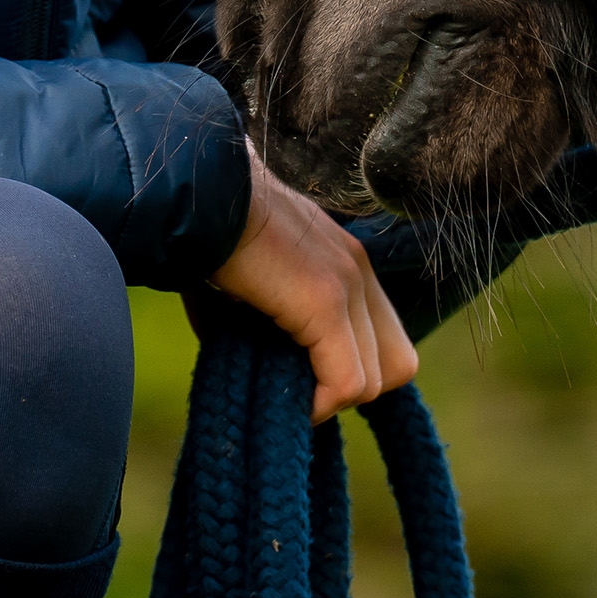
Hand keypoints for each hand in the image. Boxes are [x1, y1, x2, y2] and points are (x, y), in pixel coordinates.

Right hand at [200, 147, 419, 420]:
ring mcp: (348, 284)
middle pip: (397, 364)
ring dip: (331, 399)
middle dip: (350, 389)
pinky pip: (346, 381)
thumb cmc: (209, 240)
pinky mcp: (325, 301)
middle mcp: (360, 272)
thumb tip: (263, 371)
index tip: (303, 381)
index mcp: (347, 265)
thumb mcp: (256, 286)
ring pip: (375, 380)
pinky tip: (284, 399)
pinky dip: (319, 404)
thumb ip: (272, 325)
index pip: (386, 341)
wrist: (199, 193)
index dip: (350, 373)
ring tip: (285, 394)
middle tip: (299, 391)